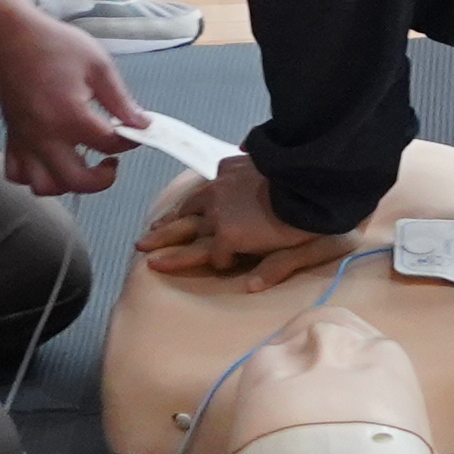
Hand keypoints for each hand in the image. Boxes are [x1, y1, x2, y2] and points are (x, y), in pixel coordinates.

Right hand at [0, 10, 135, 195]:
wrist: (10, 36)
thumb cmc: (54, 45)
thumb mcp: (98, 65)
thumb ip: (121, 99)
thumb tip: (141, 124)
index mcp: (70, 115)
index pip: (109, 144)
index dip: (130, 141)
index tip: (137, 131)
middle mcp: (44, 136)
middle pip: (76, 181)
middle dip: (101, 180)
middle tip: (111, 163)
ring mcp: (24, 140)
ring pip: (43, 186)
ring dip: (66, 183)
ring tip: (81, 163)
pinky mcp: (11, 138)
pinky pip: (17, 173)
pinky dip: (34, 176)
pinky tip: (51, 160)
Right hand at [135, 155, 364, 289]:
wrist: (313, 176)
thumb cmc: (307, 219)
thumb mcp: (296, 251)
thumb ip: (274, 268)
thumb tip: (252, 287)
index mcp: (229, 236)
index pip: (208, 255)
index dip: (215, 263)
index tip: (221, 265)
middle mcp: (217, 212)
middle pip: (183, 229)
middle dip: (162, 240)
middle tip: (140, 247)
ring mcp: (220, 187)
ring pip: (190, 204)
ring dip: (173, 215)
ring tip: (157, 224)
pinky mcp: (230, 166)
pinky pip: (208, 180)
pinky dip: (197, 190)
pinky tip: (192, 193)